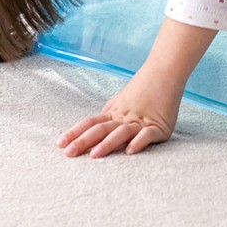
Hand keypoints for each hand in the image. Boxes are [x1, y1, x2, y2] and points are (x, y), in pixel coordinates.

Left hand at [57, 17, 216, 157]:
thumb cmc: (145, 86)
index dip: (75, 133)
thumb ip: (110, 112)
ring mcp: (142, 121)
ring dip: (108, 144)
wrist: (166, 71)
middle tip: (69, 153)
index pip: (91, 123)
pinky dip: (139, 142)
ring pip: (122, 132)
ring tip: (95, 155)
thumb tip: (95, 124)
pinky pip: (148, 134)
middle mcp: (125, 117)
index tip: (60, 144)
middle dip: (84, 141)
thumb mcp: (122, 99)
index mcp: (115, 112)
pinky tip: (130, 151)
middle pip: (102, 129)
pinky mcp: (159, 126)